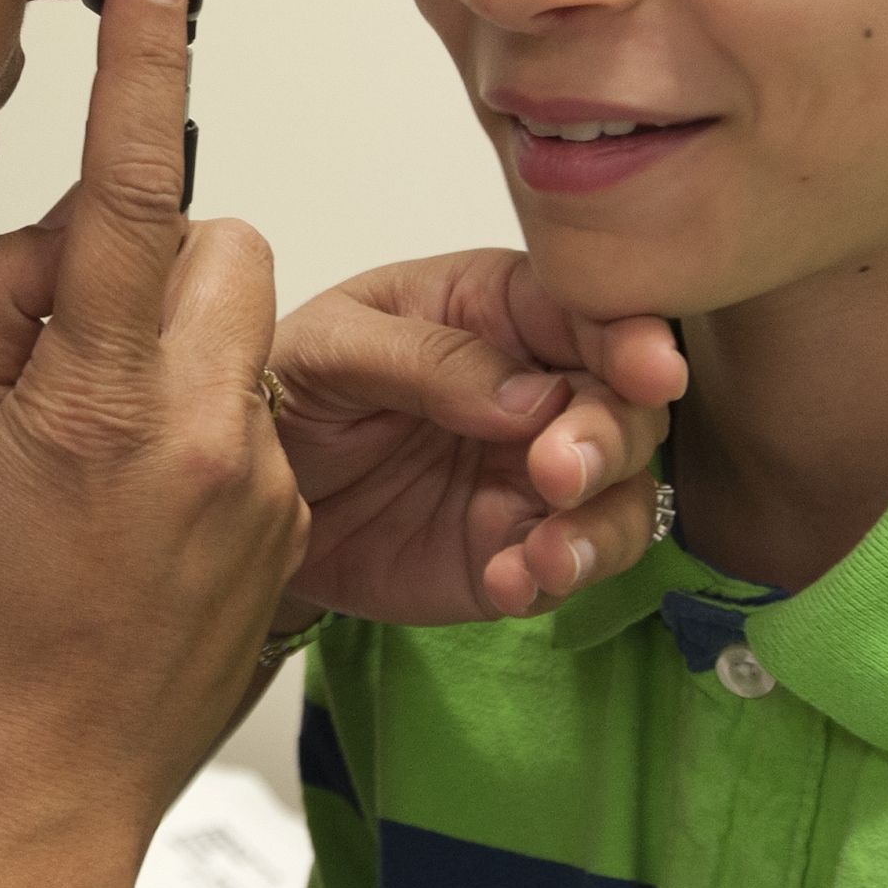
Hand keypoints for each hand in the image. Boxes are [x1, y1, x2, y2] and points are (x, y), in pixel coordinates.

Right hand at [0, 0, 307, 853]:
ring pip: (249, 331)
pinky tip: (141, 512)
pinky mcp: (293, 531)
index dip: (145, 66)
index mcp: (105, 401)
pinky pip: (262, 419)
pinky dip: (208, 430)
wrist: (24, 789)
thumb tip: (56, 232)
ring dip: (185, 349)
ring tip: (103, 451)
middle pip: (227, 244)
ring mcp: (264, 489)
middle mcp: (208, 436)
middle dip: (163, 258)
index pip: (135, 189)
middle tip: (77, 346)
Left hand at [266, 250, 684, 624]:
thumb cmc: (289, 389)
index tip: (648, 372)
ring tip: (549, 552)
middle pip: (624, 406)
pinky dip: (555, 576)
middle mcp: (535, 388)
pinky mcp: (512, 546)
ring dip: (601, 524)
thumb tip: (529, 396)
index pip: (589, 311)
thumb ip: (426, 359)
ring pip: (620, 494)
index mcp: (495, 309)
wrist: (239, 494)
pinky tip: (514, 579)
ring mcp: (531, 473)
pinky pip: (565, 564)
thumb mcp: (331, 349)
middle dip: (610, 438)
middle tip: (558, 470)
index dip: (631, 339)